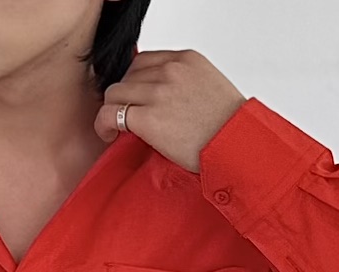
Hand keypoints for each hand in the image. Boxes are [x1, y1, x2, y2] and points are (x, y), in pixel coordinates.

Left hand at [93, 49, 246, 171]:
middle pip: (127, 76)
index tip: (135, 99)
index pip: (144, 61)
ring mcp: (158, 92)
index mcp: (186, 60)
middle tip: (125, 117)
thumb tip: (162, 98)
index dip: (134, 82)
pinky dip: (104, 125)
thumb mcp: (209, 87)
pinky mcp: (148, 117)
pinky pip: (109, 114)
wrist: (235, 144)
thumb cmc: (228, 126)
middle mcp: (170, 70)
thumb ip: (184, 83)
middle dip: (123, 98)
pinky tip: (109, 136)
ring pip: (114, 93)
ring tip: (116, 129)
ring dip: (112, 111)